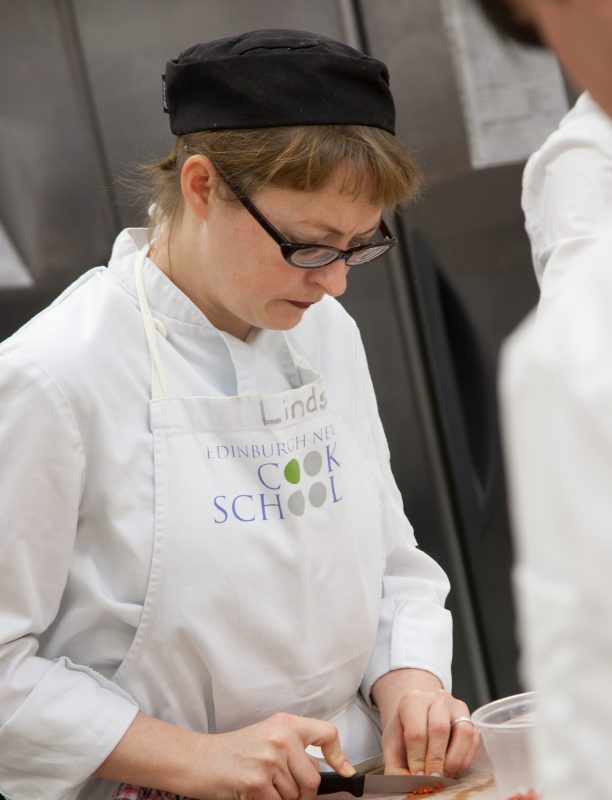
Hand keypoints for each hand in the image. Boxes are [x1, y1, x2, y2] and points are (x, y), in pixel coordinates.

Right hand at [188, 712, 354, 799]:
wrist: (200, 759)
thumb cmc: (233, 751)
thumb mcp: (267, 737)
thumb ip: (293, 748)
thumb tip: (322, 768)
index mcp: (286, 724)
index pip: (326, 733)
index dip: (340, 756)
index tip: (346, 771)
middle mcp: (281, 738)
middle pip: (313, 779)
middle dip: (302, 792)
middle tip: (281, 788)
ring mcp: (270, 760)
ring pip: (296, 796)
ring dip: (282, 799)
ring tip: (262, 785)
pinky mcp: (258, 783)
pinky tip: (253, 793)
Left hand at [372, 669, 478, 778]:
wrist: (417, 714)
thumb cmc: (405, 730)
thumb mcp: (392, 745)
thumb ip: (396, 766)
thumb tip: (410, 784)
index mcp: (412, 700)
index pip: (416, 731)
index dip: (417, 758)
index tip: (418, 777)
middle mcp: (436, 698)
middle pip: (439, 729)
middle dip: (436, 760)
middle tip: (433, 779)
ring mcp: (456, 706)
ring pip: (463, 732)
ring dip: (455, 760)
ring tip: (445, 774)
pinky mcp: (470, 717)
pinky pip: (475, 738)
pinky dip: (466, 758)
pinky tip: (454, 768)